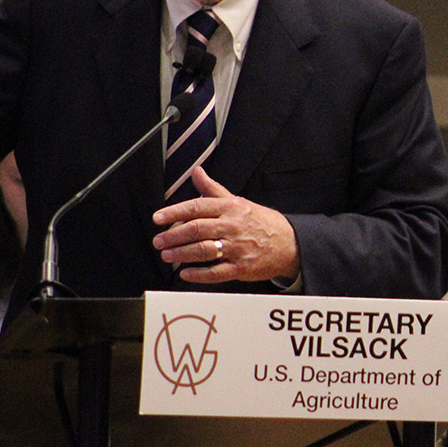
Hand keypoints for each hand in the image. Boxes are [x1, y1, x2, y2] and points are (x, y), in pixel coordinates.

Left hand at [151, 167, 298, 284]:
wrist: (289, 243)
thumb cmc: (260, 221)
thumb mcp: (237, 201)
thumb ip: (212, 189)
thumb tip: (197, 172)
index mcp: (230, 208)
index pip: (197, 207)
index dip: (175, 212)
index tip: (158, 218)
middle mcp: (232, 226)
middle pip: (197, 229)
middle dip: (173, 236)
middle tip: (158, 241)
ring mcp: (237, 248)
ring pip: (204, 250)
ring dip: (181, 254)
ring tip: (167, 256)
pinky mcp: (241, 267)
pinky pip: (216, 272)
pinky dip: (198, 274)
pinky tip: (185, 273)